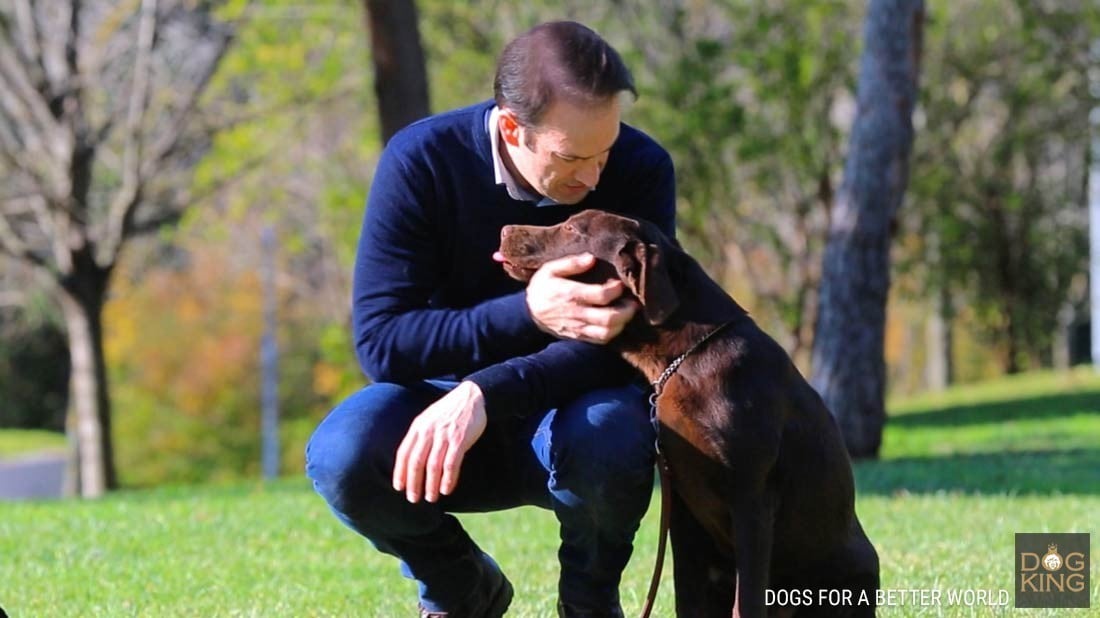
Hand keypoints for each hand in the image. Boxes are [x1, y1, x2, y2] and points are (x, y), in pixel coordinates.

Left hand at [392, 381, 486, 502]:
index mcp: (419, 426)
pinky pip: (451, 463)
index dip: (400, 472)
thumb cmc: (449, 410)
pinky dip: (448, 479)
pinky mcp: (460, 439)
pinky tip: (447, 489)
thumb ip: (420, 435)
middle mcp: (429, 431)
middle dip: (413, 483)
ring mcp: (444, 435)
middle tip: (413, 499)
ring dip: (431, 485)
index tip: (398, 488)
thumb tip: (410, 459)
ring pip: (433, 465)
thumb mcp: (429, 418)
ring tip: (431, 498)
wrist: (472, 396)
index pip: (404, 453)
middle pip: (416, 462)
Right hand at [526, 253, 637, 343]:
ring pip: (607, 332)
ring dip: (622, 323)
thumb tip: (590, 258)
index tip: (621, 283)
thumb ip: (571, 263)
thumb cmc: (542, 287)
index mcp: (571, 294)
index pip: (601, 295)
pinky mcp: (579, 336)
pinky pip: (601, 340)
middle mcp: (577, 313)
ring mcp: (578, 327)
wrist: (529, 312)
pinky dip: (613, 333)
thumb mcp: (550, 269)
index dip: (616, 290)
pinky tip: (618, 322)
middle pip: (609, 318)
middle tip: (633, 301)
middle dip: (627, 310)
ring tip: (628, 312)